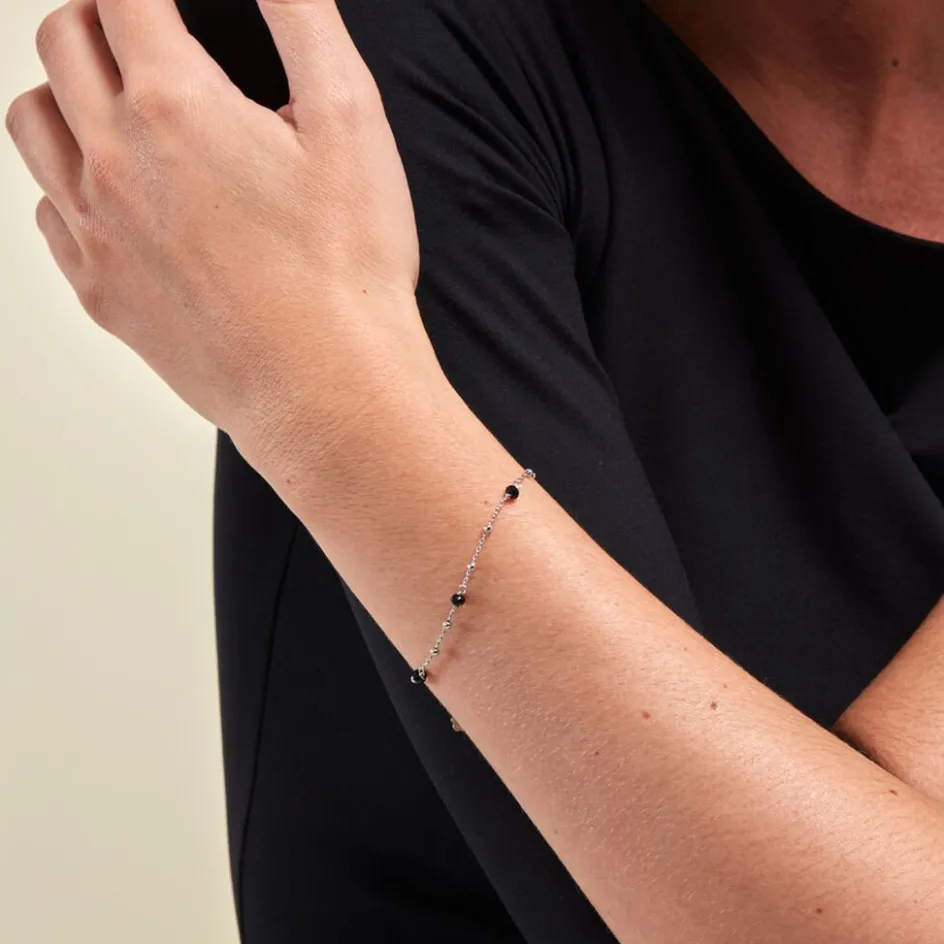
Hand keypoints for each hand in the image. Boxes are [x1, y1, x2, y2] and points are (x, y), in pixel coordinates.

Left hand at [5, 0, 431, 451]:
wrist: (326, 390)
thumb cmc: (346, 272)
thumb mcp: (352, 121)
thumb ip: (303, 19)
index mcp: (174, 106)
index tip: (165, 0)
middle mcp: (114, 160)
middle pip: (63, 42)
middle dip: (101, 19)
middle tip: (144, 32)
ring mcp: (97, 232)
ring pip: (34, 123)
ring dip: (67, 93)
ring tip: (119, 107)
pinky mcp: (100, 292)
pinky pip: (48, 211)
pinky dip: (70, 182)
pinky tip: (120, 195)